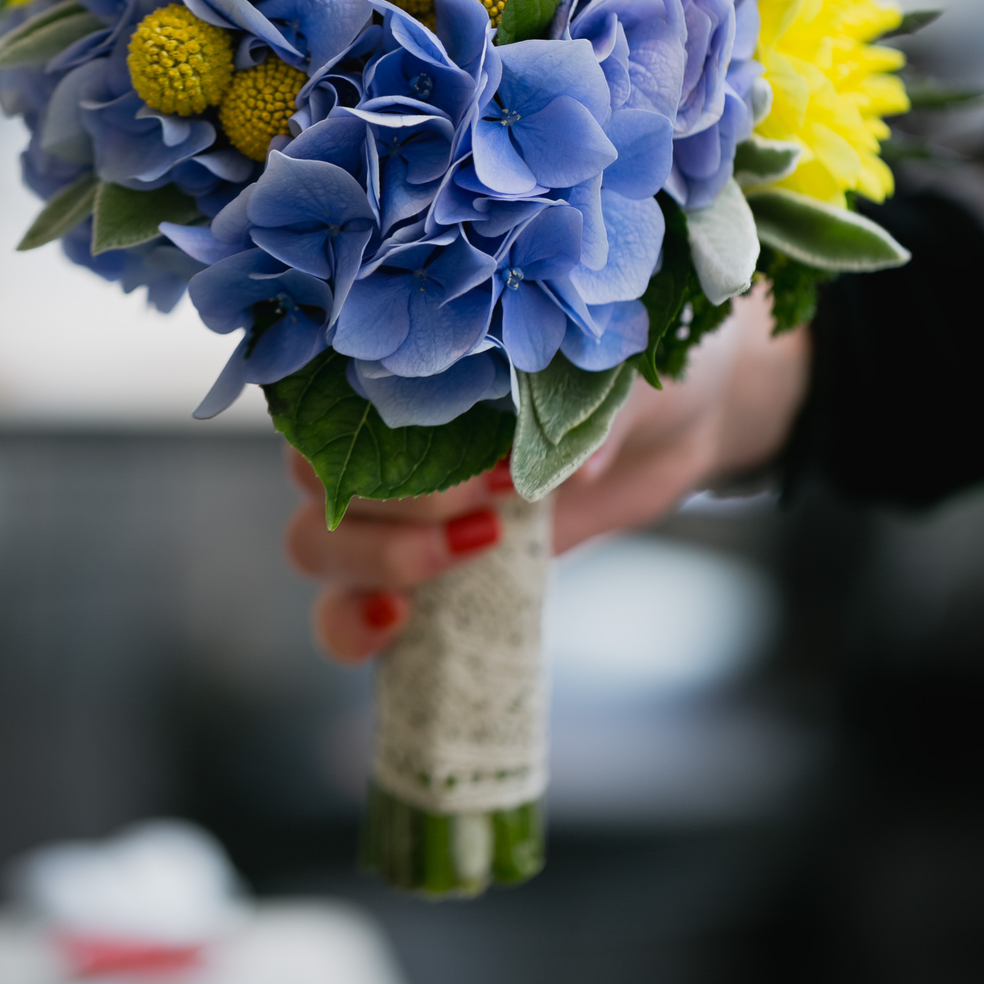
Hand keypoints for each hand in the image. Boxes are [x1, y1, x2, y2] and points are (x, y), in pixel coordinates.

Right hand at [285, 283, 810, 663]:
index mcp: (409, 358)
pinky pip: (339, 612)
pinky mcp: (414, 571)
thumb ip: (597, 409)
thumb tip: (570, 474)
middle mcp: (381, 428)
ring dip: (379, 557)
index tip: (484, 445)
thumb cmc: (632, 372)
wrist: (669, 424)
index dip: (390, 420)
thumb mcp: (627, 375)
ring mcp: (390, 506)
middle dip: (397, 495)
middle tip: (493, 496)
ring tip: (476, 547)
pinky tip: (401, 620)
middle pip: (318, 469)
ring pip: (314, 540)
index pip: (337, 383)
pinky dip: (353, 625)